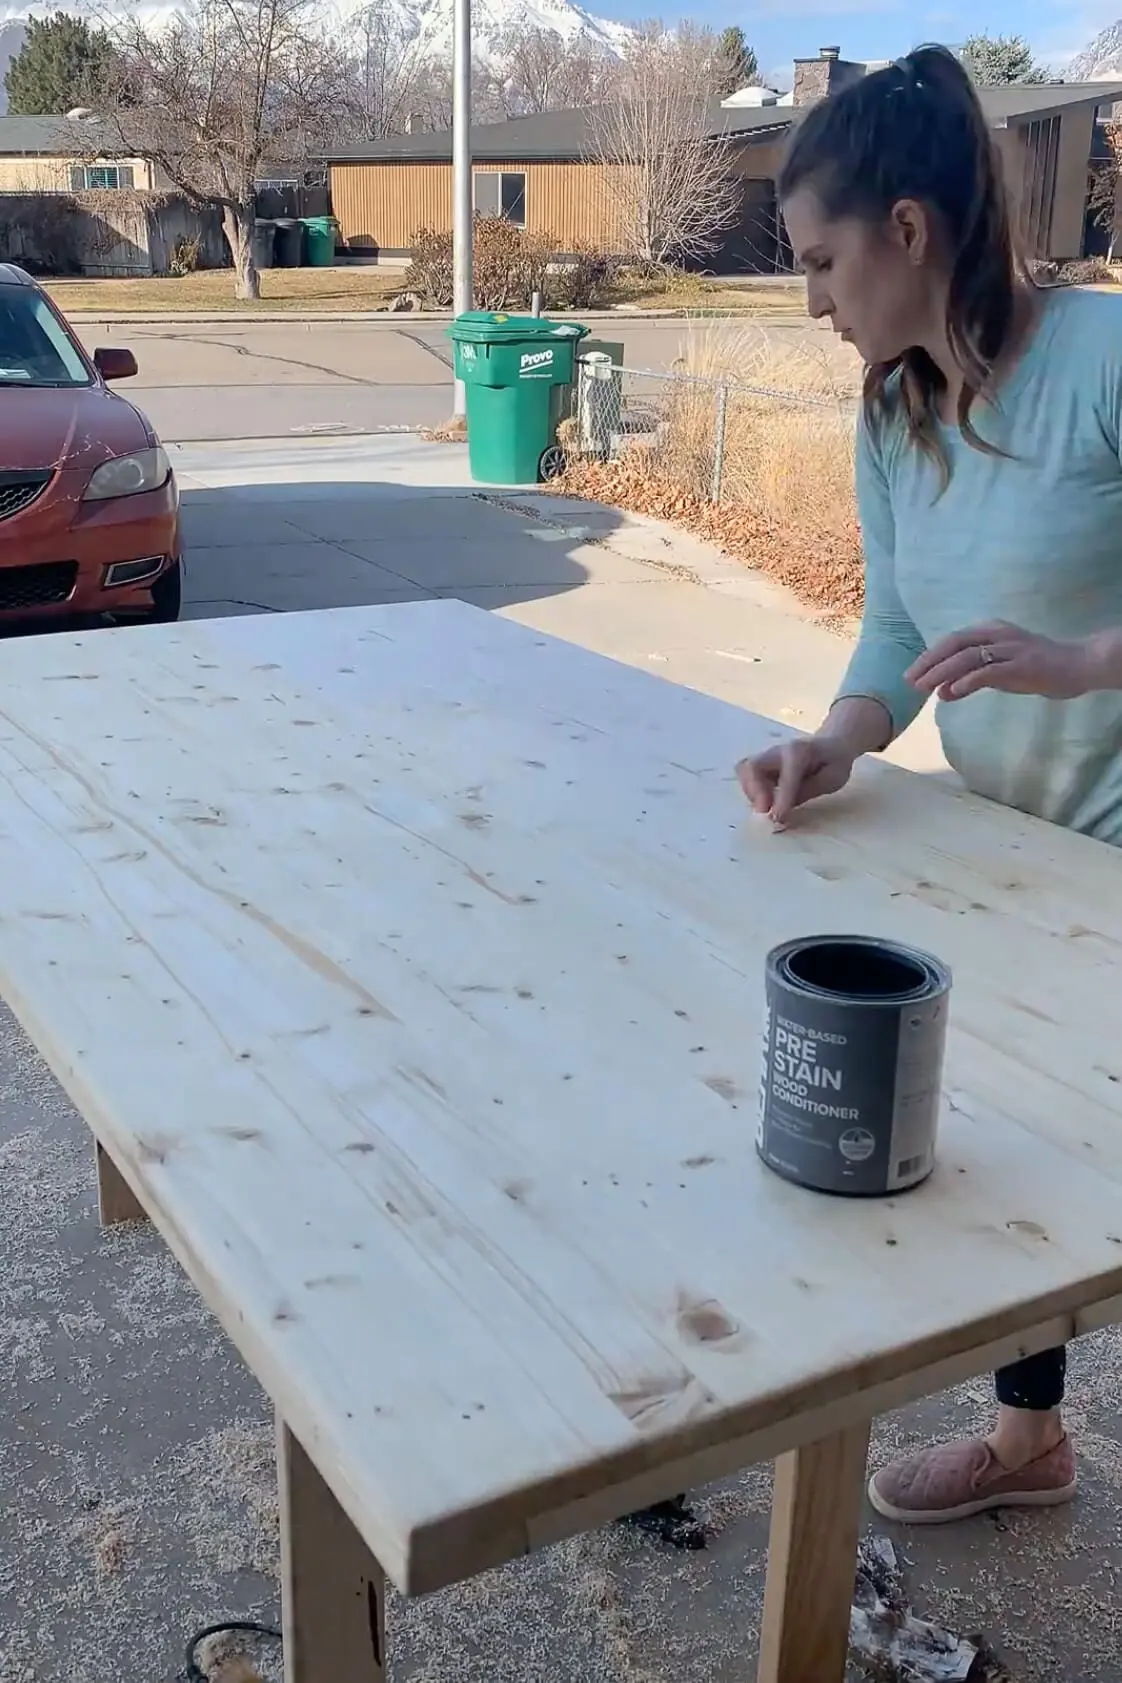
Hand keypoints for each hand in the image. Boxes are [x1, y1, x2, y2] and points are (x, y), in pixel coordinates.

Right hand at [736, 736, 856, 825]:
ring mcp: (767, 758)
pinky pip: (747, 778)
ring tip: (766, 808)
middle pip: (751, 766)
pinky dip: (752, 793)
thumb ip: (808, 792)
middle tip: (764, 810)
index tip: (778, 818)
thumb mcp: (833, 778)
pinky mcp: (762, 766)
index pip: (786, 773)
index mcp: (800, 751)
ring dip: (751, 794)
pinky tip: (767, 803)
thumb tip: (782, 812)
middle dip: (754, 791)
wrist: (831, 744)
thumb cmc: (833, 763)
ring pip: (744, 772)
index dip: (782, 796)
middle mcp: (778, 751)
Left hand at [906, 622, 1094, 701]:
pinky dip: (967, 681)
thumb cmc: (1037, 668)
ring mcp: (1008, 649)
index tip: (911, 674)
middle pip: (954, 644)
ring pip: (966, 657)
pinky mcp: (1020, 665)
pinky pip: (988, 671)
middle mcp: (997, 635)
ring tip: (923, 688)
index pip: (952, 640)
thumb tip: (941, 693)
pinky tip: (951, 692)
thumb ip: (970, 681)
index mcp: (990, 631)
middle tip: (909, 680)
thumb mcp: (998, 674)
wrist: (1076, 666)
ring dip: (941, 672)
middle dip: (929, 662)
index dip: (930, 656)